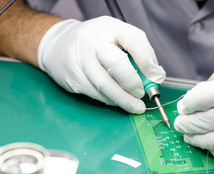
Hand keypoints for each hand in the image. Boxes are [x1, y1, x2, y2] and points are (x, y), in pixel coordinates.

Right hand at [38, 16, 165, 113]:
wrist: (58, 45)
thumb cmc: (95, 43)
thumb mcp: (116, 37)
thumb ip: (136, 54)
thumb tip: (154, 77)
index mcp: (109, 28)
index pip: (134, 39)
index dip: (147, 60)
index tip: (155, 76)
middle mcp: (92, 41)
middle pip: (117, 64)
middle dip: (133, 83)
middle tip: (142, 93)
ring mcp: (80, 61)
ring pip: (105, 85)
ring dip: (123, 99)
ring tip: (135, 105)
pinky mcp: (74, 79)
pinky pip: (96, 94)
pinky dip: (110, 100)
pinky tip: (117, 100)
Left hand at [174, 72, 213, 168]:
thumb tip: (190, 104)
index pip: (198, 99)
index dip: (187, 104)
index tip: (184, 107)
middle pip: (198, 122)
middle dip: (184, 123)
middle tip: (180, 124)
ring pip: (207, 142)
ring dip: (194, 139)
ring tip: (190, 135)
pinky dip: (213, 150)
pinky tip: (212, 144)